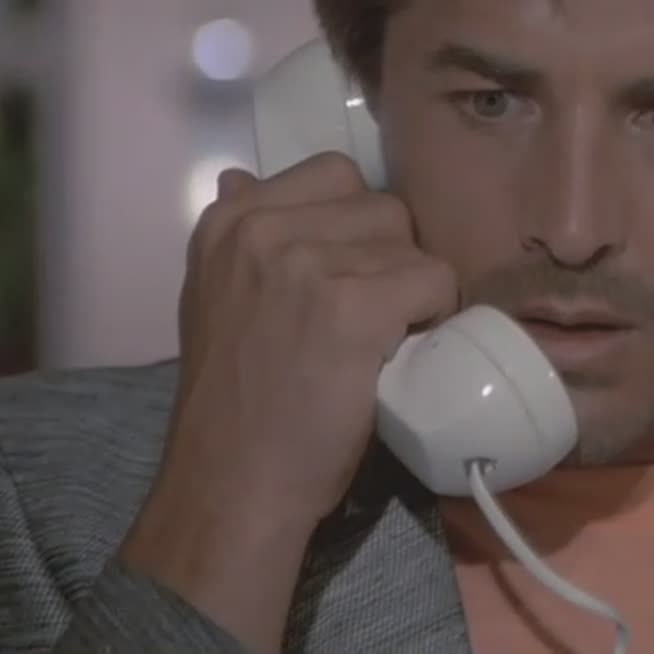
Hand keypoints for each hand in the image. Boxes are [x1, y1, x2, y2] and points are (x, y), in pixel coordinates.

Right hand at [121, 152, 456, 651]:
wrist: (233, 483)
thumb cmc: (235, 401)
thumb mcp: (215, 298)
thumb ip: (243, 240)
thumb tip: (242, 176)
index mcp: (228, 221)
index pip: (335, 174)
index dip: (359, 226)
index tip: (352, 274)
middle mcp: (262, 229)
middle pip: (382, 206)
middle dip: (391, 257)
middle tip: (376, 312)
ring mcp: (306, 263)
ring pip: (412, 243)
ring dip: (414, 289)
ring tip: (386, 336)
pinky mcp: (352, 305)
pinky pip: (433, 278)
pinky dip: (435, 313)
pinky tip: (405, 348)